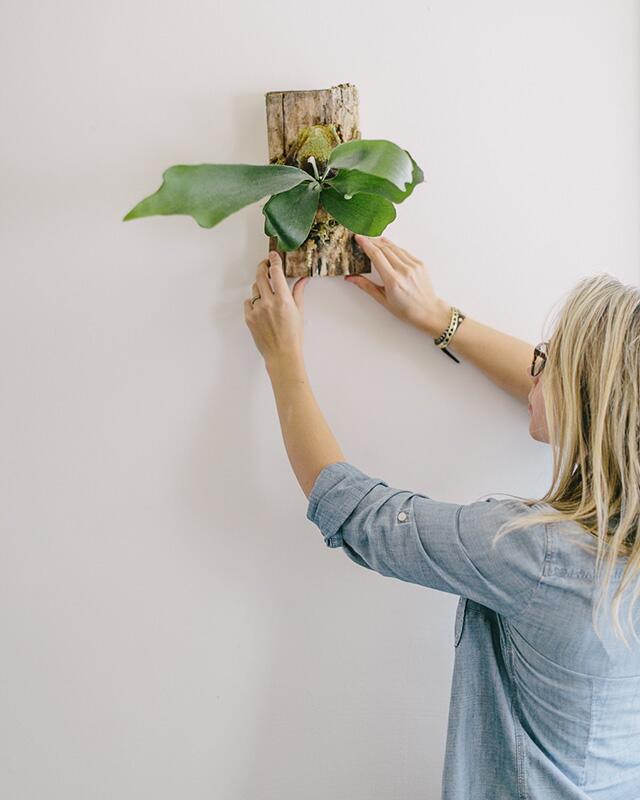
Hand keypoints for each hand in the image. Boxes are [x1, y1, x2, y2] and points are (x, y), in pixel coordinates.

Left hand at [243, 251, 308, 365]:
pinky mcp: (249, 317)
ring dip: (260, 286)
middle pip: (260, 275)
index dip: (274, 260)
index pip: (276, 272)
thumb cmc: (293, 336)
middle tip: (265, 264)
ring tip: (266, 291)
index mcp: (283, 299)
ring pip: (254, 289)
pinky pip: (248, 302)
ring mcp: (257, 310)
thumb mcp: (299, 312)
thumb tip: (303, 279)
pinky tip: (261, 306)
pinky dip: (254, 301)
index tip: (273, 255)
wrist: (282, 354)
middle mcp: (268, 302)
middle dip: (263, 267)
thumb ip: (298, 292)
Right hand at [346, 234, 448, 334]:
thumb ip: (366, 286)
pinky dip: (394, 247)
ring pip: (394, 247)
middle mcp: (404, 270)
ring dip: (382, 242)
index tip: (358, 238)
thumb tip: (351, 277)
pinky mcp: (420, 263)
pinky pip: (404, 251)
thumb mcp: (383, 300)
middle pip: (384, 248)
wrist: (428, 311)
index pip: (376, 255)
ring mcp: (414, 265)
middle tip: (362, 238)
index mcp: (393, 280)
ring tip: (372, 240)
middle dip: (371, 241)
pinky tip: (387, 247)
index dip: (366, 244)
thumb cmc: (406, 309)